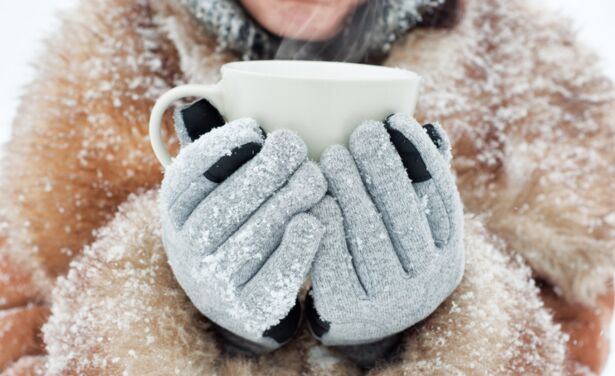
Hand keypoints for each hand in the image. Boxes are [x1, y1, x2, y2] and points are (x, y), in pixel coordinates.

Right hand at [160, 100, 326, 353]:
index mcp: (176, 215)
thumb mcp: (217, 190)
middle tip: (296, 147)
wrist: (239, 295)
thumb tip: (206, 99)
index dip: (220, 148)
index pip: (188, 177)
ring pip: (254, 237)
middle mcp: (187, 251)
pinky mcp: (248, 310)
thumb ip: (216, 153)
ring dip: (288, 202)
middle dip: (265, 170)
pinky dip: (297, 248)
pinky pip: (275, 278)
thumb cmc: (236, 223)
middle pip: (225, 205)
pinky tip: (314, 222)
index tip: (255, 128)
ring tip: (314, 178)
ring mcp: (214, 285)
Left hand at [306, 114, 463, 364]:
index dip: (419, 155)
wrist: (357, 320)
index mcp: (449, 255)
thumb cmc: (385, 256)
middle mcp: (429, 282)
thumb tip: (433, 130)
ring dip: (350, 187)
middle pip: (404, 212)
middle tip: (360, 131)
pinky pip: (335, 256)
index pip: (440, 197)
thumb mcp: (413, 228)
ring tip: (331, 154)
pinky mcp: (351, 309)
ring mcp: (392, 301)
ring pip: (369, 232)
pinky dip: (325, 221)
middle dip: (382, 165)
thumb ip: (423, 183)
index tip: (396, 119)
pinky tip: (315, 196)